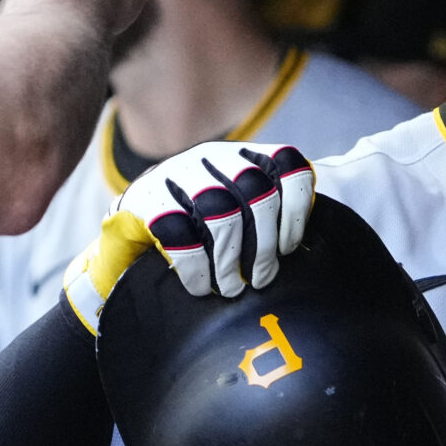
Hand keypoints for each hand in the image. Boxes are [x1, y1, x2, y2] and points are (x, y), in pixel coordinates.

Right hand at [64, 143, 314, 327]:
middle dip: (264, 243)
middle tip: (262, 279)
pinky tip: (201, 287)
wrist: (130, 241)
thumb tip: (315, 257)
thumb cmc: (201, 238)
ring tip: (232, 288)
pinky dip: (196, 267)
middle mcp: (212, 157)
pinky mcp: (144, 201)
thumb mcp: (241, 221)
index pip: (288, 164)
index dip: (298, 208)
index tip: (292, 248)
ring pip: (219, 211)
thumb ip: (274, 224)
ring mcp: (176, 175)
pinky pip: (178, 233)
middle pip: (256, 190)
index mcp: (245, 157)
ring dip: (231, 259)